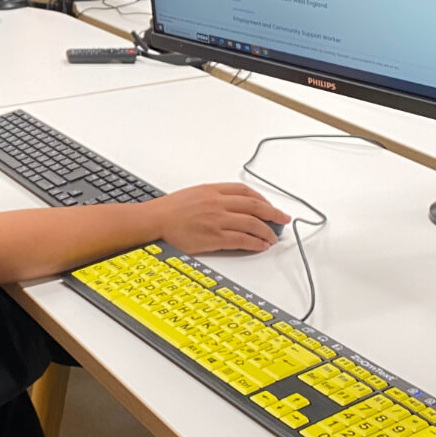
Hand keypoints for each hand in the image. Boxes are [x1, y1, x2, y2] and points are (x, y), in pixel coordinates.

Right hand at [147, 183, 289, 252]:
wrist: (153, 221)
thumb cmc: (167, 211)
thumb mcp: (192, 194)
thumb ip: (212, 197)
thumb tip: (230, 206)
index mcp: (212, 190)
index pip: (245, 192)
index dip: (262, 200)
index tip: (269, 206)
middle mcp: (217, 202)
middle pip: (254, 205)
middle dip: (273, 213)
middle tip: (283, 219)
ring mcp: (217, 219)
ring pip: (252, 223)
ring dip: (267, 231)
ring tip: (273, 237)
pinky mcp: (214, 237)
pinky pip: (242, 239)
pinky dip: (255, 242)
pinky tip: (261, 246)